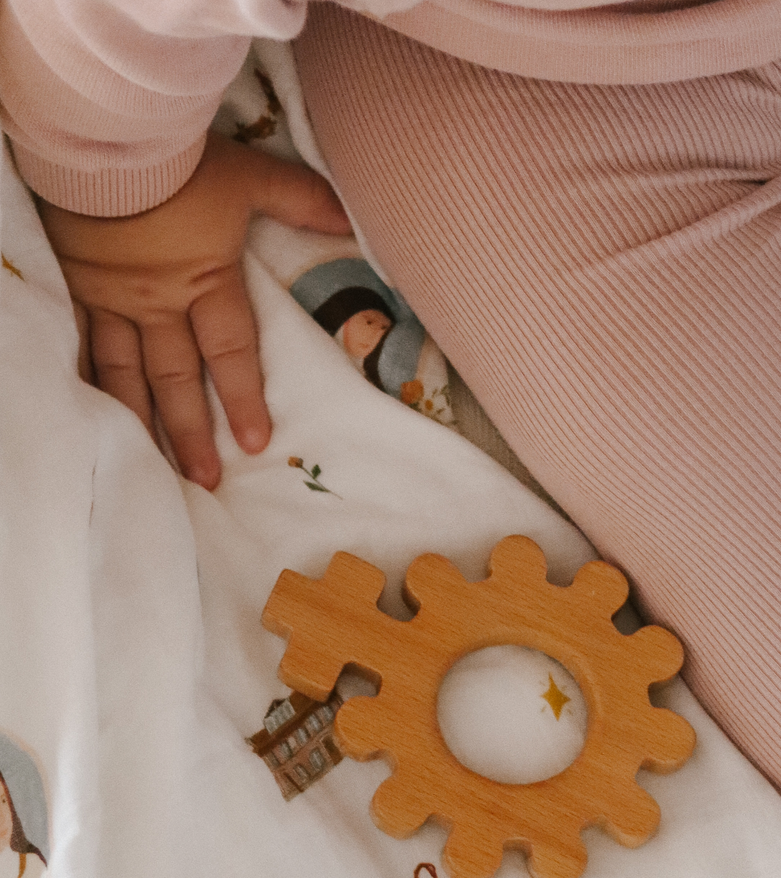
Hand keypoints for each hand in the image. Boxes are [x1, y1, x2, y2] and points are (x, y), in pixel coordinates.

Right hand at [38, 133, 351, 488]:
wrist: (98, 137)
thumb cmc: (176, 160)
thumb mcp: (247, 176)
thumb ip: (299, 200)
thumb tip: (352, 220)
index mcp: (203, 283)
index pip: (230, 353)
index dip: (244, 399)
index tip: (256, 443)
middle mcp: (157, 305)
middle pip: (176, 379)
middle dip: (192, 432)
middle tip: (205, 479)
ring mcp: (109, 300)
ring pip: (124, 373)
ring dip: (139, 421)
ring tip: (147, 462)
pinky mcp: (72, 286)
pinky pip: (78, 345)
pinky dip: (84, 381)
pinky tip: (87, 411)